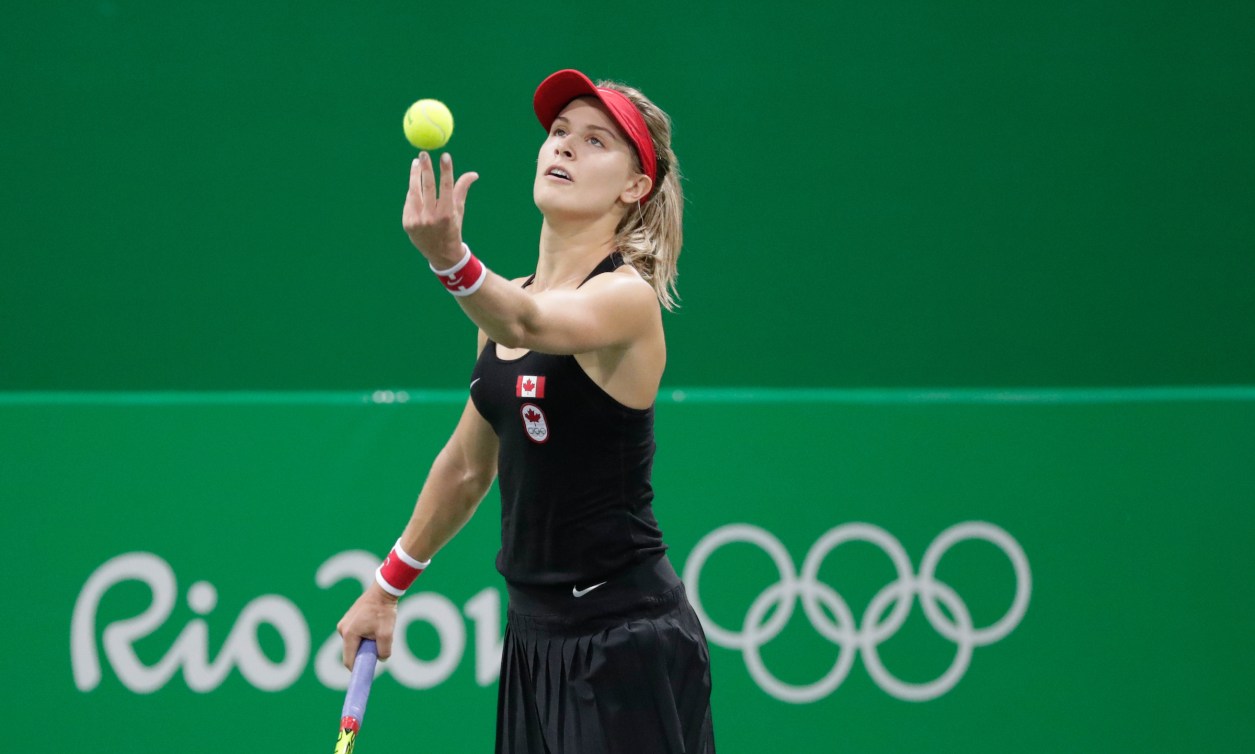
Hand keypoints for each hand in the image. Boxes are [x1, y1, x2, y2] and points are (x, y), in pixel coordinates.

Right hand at [336, 582, 399, 668]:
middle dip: (363, 654)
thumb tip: (380, 659)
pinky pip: (355, 634)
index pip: (348, 660)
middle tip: (377, 649)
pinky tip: (375, 626)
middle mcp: (342, 629)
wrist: (383, 591)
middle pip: (351, 651)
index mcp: (348, 634)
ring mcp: (344, 623)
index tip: (365, 674)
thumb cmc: (384, 611)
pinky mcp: (348, 619)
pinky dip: (364, 635)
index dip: (356, 669)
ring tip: (378, 632)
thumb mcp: (387, 634)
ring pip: (354, 643)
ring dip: (365, 643)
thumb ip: (384, 651)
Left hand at [402, 151, 479, 267]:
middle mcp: (431, 218)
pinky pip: (409, 202)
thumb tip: (474, 174)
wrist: (441, 254)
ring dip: (414, 175)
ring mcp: (417, 221)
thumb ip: (462, 189)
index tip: (445, 156)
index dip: (446, 170)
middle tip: (424, 153)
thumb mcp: (458, 210)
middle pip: (427, 187)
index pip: (446, 187)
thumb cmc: (452, 228)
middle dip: (426, 168)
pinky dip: (413, 193)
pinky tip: (415, 186)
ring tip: (416, 162)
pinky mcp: (407, 223)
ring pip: (414, 192)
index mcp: (447, 214)